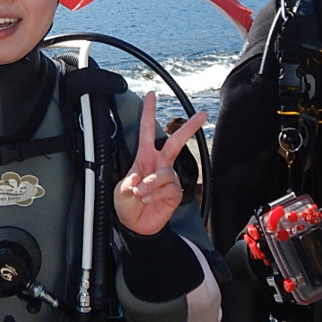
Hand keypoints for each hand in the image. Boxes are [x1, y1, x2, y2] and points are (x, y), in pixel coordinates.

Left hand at [114, 91, 206, 236]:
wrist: (136, 226)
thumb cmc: (127, 204)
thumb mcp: (119, 192)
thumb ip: (127, 183)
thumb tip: (138, 177)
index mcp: (143, 157)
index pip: (146, 130)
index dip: (148, 112)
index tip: (151, 94)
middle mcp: (158, 164)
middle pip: (175, 141)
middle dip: (188, 128)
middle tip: (202, 115)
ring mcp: (168, 177)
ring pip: (166, 172)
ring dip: (151, 184)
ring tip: (141, 193)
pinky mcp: (175, 192)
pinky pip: (169, 188)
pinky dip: (156, 195)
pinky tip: (149, 200)